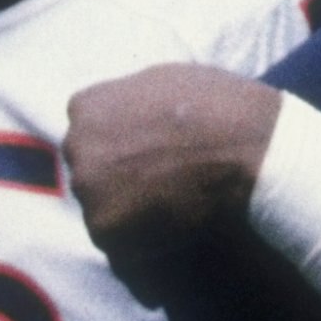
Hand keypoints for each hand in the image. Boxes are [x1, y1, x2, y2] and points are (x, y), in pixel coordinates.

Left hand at [63, 64, 280, 284]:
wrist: (244, 147)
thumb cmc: (214, 105)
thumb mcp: (162, 80)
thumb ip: (128, 100)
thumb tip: (125, 114)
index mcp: (85, 106)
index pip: (86, 130)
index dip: (117, 143)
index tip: (143, 152)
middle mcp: (76, 145)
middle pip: (88, 168)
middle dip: (115, 176)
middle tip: (156, 182)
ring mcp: (87, 189)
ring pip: (100, 205)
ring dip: (125, 210)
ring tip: (166, 207)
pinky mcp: (104, 229)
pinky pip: (116, 240)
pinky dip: (139, 241)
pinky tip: (170, 228)